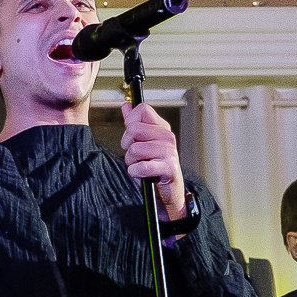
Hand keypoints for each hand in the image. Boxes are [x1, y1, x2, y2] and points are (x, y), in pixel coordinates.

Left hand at [122, 101, 185, 219]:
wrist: (166, 191)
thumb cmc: (153, 166)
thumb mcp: (142, 142)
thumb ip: (134, 123)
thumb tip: (127, 106)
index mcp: (161, 127)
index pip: (142, 110)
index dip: (129, 122)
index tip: (131, 136)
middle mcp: (167, 137)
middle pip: (134, 129)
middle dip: (126, 145)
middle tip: (135, 155)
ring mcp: (169, 152)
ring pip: (134, 149)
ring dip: (131, 161)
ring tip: (140, 165)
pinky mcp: (169, 168)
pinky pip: (141, 167)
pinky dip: (135, 172)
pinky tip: (141, 174)